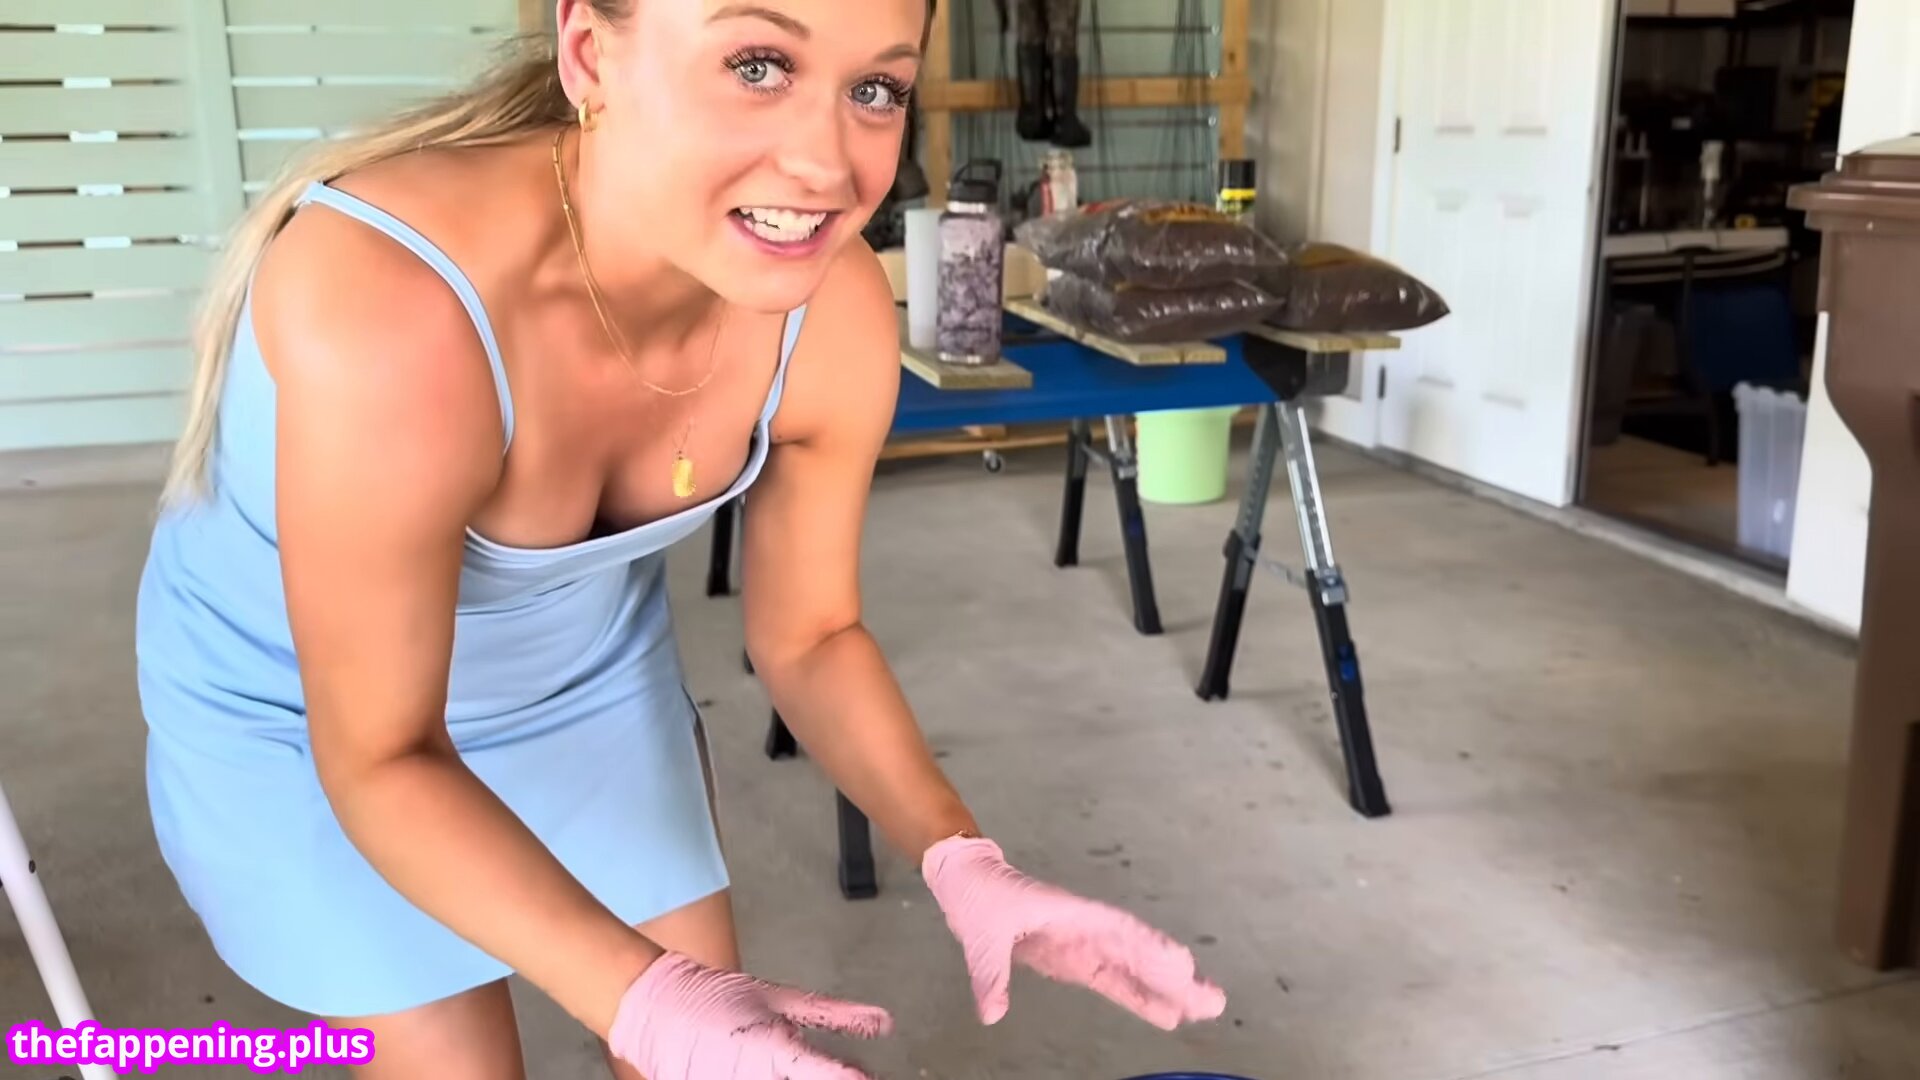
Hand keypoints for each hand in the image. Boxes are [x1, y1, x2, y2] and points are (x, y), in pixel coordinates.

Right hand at [608, 951, 892, 1078]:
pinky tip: (755, 1069)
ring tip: (789, 1066)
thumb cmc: (719, 999)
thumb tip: (885, 1023)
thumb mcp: (779, 1000)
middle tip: (832, 1074)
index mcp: (773, 1050)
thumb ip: (834, 1016)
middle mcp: (751, 1078)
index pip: (824, 1074)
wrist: (655, 1009)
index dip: (848, 1079)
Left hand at [921, 835, 1226, 1029]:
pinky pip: (1115, 982)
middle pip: (1137, 953)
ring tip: (1205, 1009)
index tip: (1181, 964)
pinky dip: (1141, 997)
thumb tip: (993, 1013)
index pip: (1115, 930)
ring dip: (1168, 989)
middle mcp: (1085, 929)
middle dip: (1174, 976)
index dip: (1148, 946)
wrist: (969, 882)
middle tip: (1213, 1000)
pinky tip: (1168, 1014)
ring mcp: (1084, 946)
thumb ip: (988, 973)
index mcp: (1069, 912)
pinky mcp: (1075, 961)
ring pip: (1133, 970)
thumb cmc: (979, 895)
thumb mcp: (979, 934)